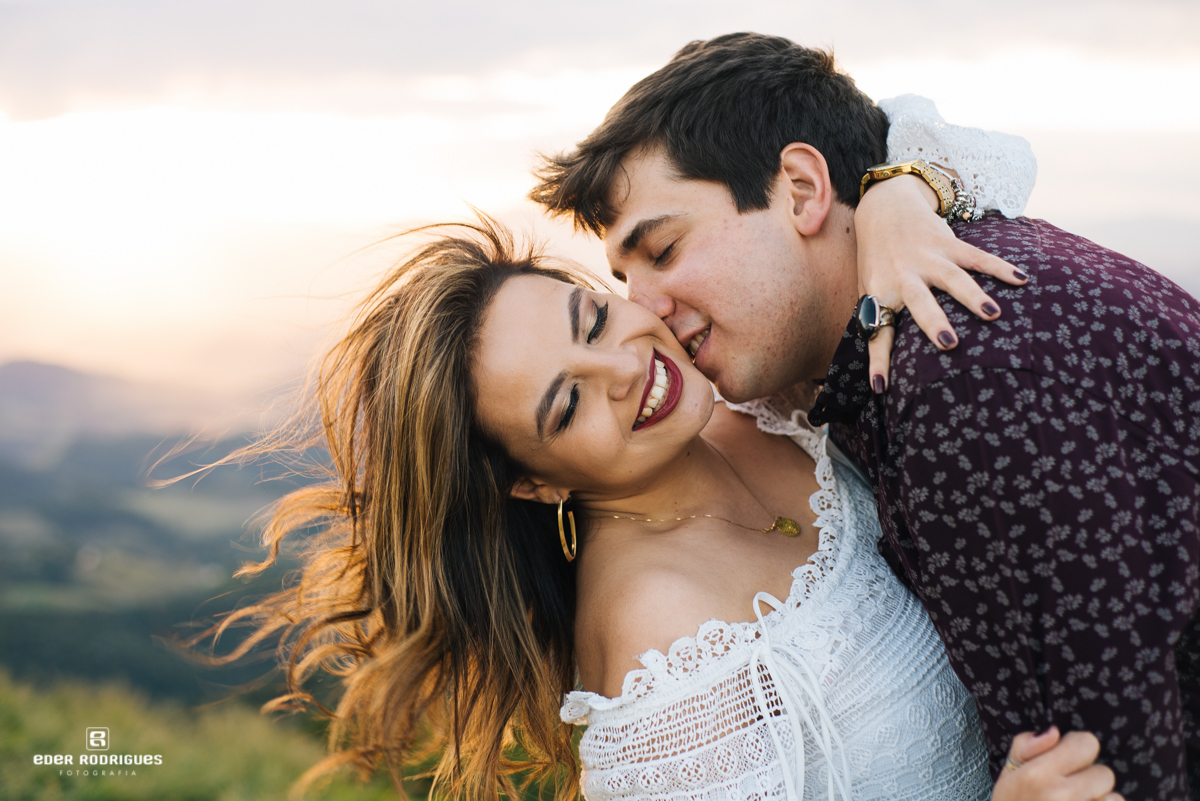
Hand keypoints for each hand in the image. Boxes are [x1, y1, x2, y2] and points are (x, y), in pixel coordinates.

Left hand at [854, 173, 1029, 393]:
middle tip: (948, 344)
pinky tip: (1021, 280)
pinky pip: (977, 257)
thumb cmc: (877, 262)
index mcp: (880, 293)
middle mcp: (903, 276)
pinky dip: (999, 268)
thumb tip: (876, 370)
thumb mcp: (868, 291)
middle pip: (919, 301)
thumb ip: (875, 322)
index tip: (879, 387)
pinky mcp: (948, 243)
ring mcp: (927, 259)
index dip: (878, 361)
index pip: (877, 333)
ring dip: (973, 296)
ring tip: (993, 315)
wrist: (884, 208)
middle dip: (933, 321)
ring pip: (952, 278)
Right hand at [990, 726, 1122, 800]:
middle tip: (1067, 793)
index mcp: (1038, 775)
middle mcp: (1062, 795)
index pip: (1087, 743)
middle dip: (1089, 781)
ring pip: (1114, 799)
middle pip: (1104, 773)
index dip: (1076, 750)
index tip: (1065, 762)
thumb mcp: (1006, 774)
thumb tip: (1054, 732)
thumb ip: (1026, 745)